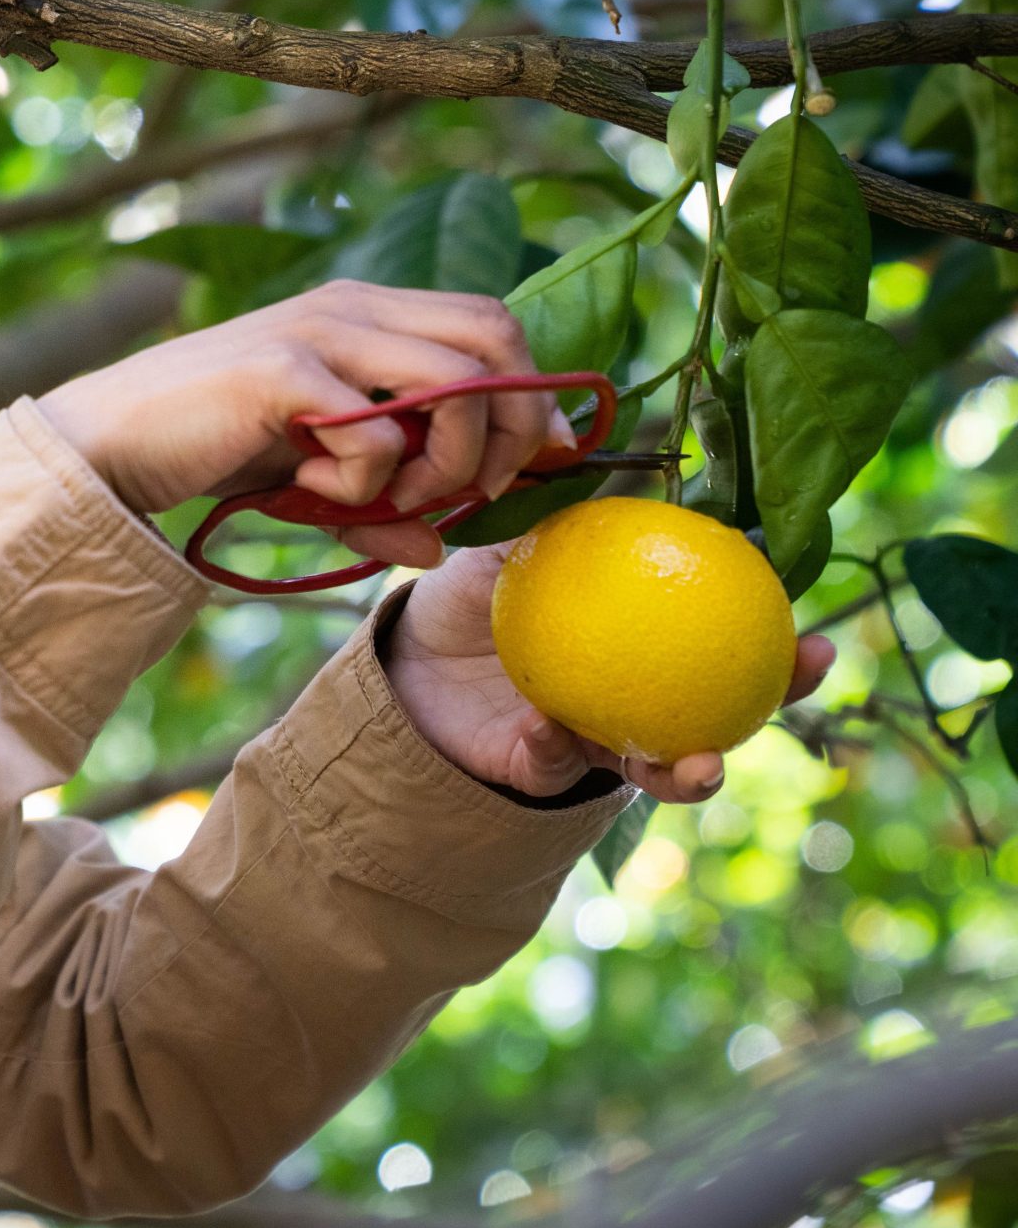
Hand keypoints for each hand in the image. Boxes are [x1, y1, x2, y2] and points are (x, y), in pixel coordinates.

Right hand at [35, 281, 572, 570]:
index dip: (533, 395)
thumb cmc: (208, 451)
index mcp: (364, 312)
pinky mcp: (284, 374)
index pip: (493, 324)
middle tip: (474, 491)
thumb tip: (438, 548)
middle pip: (497, 338)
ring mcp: (318, 332)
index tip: (538, 462)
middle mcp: (351, 305)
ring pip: (457, 387)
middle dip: (513, 428)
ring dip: (445, 465)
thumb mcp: (311, 480)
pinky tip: (310, 493)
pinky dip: (364, 487)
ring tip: (385, 502)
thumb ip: (378, 504)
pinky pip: (378, 440)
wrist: (107, 445)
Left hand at [385, 543, 837, 801]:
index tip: (817, 640)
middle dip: (773, 711)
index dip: (782, 650)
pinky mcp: (535, 768)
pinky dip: (556, 747)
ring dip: (687, 773)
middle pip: (723, 713)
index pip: (730, 644)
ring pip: (655, 766)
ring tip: (704, 764)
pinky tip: (551, 726)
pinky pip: (556, 763)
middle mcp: (636, 698)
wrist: (410, 650)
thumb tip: (586, 454)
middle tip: (800, 693)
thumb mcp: (512, 541)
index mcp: (647, 642)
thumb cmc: (475, 590)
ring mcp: (592, 738)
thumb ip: (556, 511)